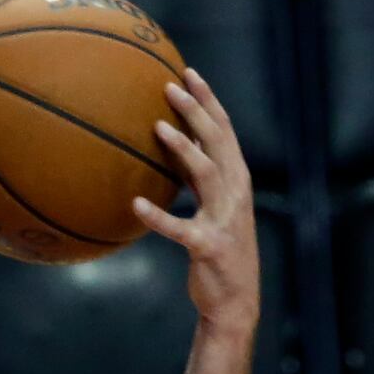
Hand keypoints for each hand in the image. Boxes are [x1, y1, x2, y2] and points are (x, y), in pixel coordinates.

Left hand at [132, 68, 258, 339]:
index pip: (225, 131)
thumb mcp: (215, 207)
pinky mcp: (209, 247)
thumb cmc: (219, 250)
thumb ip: (200, 176)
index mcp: (238, 181)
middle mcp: (236, 195)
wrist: (236, 301)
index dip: (208, 101)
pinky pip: (180, 228)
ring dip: (184, 149)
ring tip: (158, 127)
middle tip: (169, 86)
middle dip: (197, 111)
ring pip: (206, 174)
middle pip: (218, 143)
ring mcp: (225, 220)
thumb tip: (176, 140)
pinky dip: (158, 217)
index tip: (188, 72)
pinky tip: (135, 204)